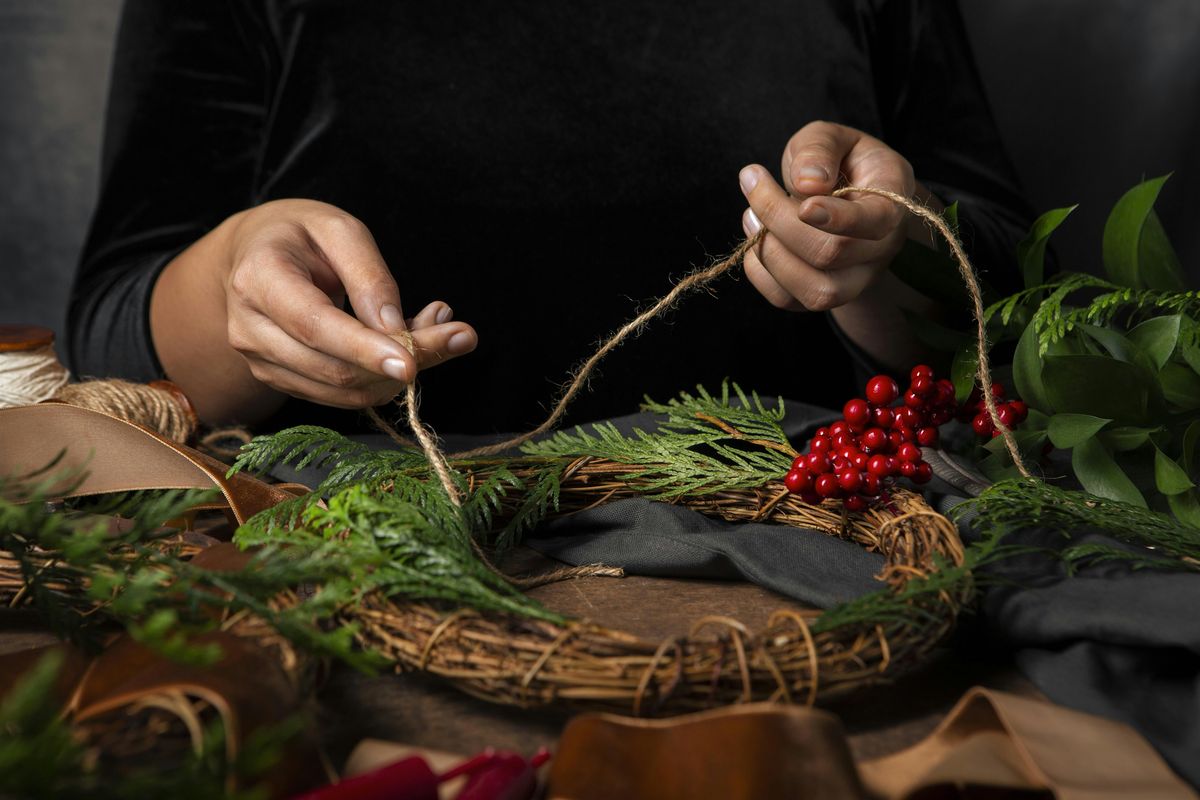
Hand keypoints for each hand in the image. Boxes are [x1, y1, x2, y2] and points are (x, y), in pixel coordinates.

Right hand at [221, 199, 476, 408]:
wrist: (254, 255)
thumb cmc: (302, 235)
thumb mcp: (341, 231)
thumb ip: (370, 277)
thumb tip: (395, 330)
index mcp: (259, 279)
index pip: (316, 327)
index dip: (365, 350)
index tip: (411, 364)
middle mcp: (250, 329)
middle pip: (334, 368)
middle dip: (403, 361)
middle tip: (460, 335)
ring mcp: (261, 361)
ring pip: (342, 391)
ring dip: (399, 373)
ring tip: (434, 330)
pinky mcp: (280, 379)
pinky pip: (340, 395)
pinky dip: (381, 379)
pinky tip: (403, 345)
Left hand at [738, 121, 925, 311]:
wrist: (847, 197)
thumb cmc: (839, 162)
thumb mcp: (832, 137)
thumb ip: (819, 149)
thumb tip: (807, 183)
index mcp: (892, 199)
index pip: (875, 221)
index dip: (837, 218)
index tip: (803, 203)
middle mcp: (881, 248)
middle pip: (831, 254)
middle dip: (779, 218)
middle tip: (753, 181)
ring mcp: (856, 279)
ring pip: (815, 291)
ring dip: (769, 251)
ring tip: (751, 214)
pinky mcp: (823, 295)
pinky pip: (788, 301)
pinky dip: (759, 272)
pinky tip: (755, 238)